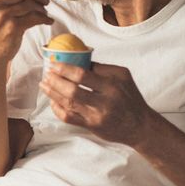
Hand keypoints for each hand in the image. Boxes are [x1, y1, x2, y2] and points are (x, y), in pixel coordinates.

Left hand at [39, 63, 157, 146]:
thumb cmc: (130, 97)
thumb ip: (101, 68)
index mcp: (112, 84)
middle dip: (55, 80)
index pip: (83, 74)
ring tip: (44, 84)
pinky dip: (58, 108)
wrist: (140, 125)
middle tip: (46, 74)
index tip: (54, 64)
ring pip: (68, 104)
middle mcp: (105, 101)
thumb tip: (78, 59)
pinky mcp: (92, 126)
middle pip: (73, 90)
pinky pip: (69, 117)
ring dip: (53, 93)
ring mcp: (97, 115)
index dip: (65, 68)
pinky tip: (53, 100)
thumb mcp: (123, 76)